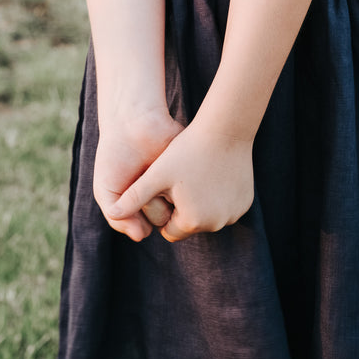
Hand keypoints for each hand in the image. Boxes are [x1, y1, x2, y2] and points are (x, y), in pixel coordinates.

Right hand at [93, 106, 182, 240]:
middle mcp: (162, 197)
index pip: (142, 228)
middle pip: (161, 219)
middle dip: (148, 204)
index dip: (132, 217)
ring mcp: (177, 184)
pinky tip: (160, 164)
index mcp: (143, 205)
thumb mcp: (107, 191)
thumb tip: (142, 237)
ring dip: (161, 193)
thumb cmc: (115, 156)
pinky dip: (173, 179)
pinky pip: (186, 188)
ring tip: (149, 170)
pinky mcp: (189, 172)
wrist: (132, 123)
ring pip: (175, 205)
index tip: (123, 197)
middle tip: (138, 180)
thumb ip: (117, 218)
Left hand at [109, 118, 254, 242]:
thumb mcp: (158, 174)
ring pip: (208, 214)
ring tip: (197, 174)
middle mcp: (216, 224)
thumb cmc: (188, 150)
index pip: (169, 229)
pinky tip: (213, 173)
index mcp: (191, 222)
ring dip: (200, 202)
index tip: (166, 187)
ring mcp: (234, 214)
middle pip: (189, 223)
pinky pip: (225, 205)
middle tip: (181, 179)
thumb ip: (134, 197)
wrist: (226, 130)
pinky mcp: (245, 202)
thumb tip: (113, 214)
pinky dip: (218, 195)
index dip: (163, 209)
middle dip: (182, 207)